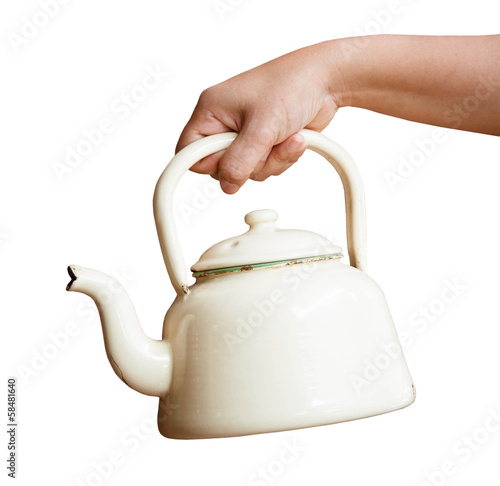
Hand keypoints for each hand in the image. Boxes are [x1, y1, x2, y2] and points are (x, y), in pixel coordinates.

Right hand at [176, 42, 346, 193]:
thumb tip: (228, 184)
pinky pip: (265, 167)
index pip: (190, 151)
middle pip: (222, 167)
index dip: (208, 163)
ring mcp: (245, 135)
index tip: (228, 166)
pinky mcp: (264, 143)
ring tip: (286, 137)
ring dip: (271, 161)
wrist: (326, 81)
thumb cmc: (292, 85)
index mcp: (212, 110)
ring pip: (247, 171)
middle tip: (265, 145)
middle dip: (249, 163)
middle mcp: (225, 124)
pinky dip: (282, 158)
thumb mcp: (263, 126)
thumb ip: (241, 160)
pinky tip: (294, 139)